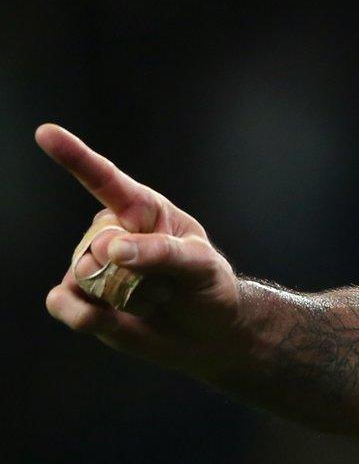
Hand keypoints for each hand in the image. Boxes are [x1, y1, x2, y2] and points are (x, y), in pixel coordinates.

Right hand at [39, 123, 245, 370]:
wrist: (205, 331)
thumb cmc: (207, 287)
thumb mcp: (201, 266)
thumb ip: (163, 253)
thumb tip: (112, 250)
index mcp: (141, 209)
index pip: (105, 180)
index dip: (75, 156)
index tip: (46, 132)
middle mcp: (109, 232)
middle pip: (97, 247)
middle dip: (136, 276)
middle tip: (166, 286)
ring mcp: (90, 265)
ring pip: (84, 278)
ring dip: (126, 299)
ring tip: (151, 299)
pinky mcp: (78, 297)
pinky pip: (62, 303)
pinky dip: (86, 316)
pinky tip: (111, 317)